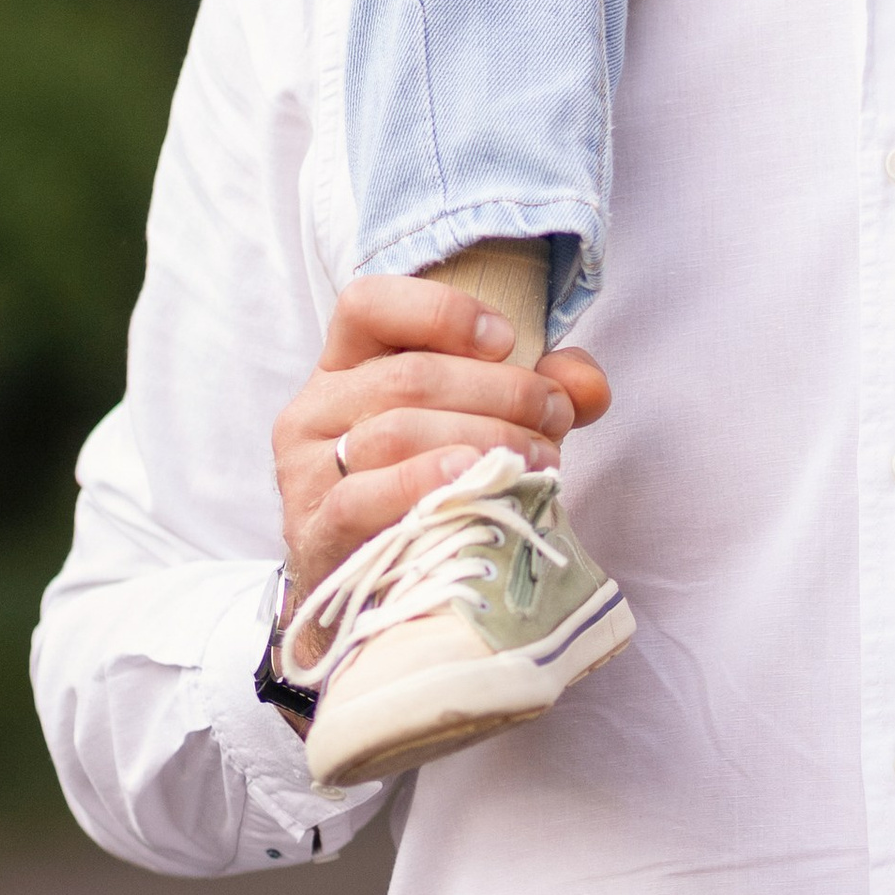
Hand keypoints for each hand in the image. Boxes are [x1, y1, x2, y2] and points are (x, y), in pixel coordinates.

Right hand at [273, 275, 609, 610]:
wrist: (372, 591)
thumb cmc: (428, 488)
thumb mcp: (480, 420)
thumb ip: (539, 388)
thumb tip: (588, 385)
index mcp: (346, 364)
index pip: (368, 303)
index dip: (440, 311)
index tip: (506, 340)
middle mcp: (314, 408)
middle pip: (409, 376)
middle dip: (501, 391)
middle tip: (556, 415)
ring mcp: (305, 470)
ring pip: (396, 432)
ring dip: (484, 439)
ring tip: (539, 459)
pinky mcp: (314, 530)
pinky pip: (365, 496)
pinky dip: (427, 482)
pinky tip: (473, 480)